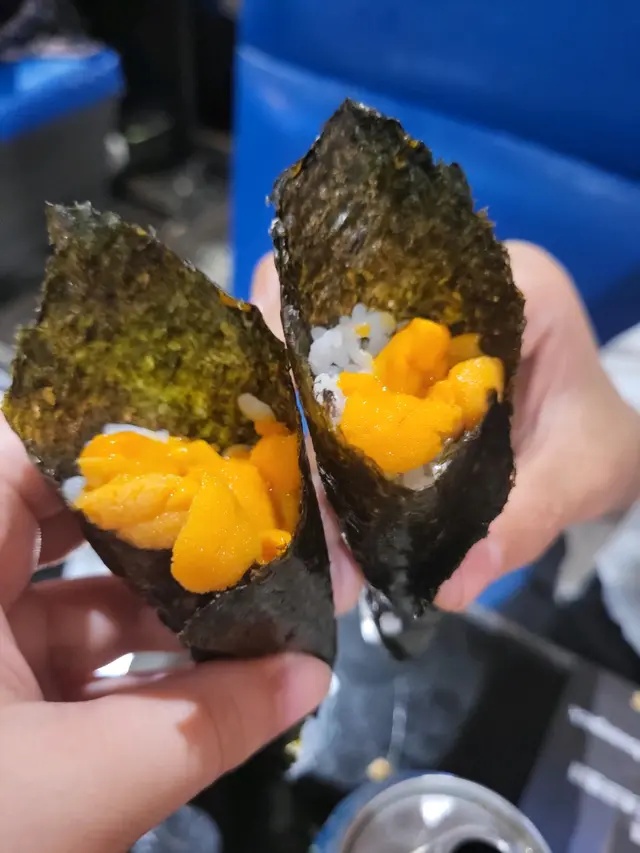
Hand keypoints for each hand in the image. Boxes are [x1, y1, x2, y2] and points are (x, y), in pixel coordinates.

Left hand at [0, 414, 332, 852]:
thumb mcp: (81, 784)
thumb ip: (206, 722)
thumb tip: (313, 672)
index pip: (36, 454)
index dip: (128, 446)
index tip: (220, 458)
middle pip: (76, 525)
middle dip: (176, 533)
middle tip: (266, 527)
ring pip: (86, 602)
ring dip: (175, 613)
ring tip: (270, 607)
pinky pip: (76, 663)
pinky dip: (143, 671)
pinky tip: (224, 678)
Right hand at [251, 245, 639, 612]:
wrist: (607, 447)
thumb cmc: (601, 443)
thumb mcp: (579, 476)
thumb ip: (522, 518)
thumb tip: (445, 583)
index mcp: (504, 283)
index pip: (396, 271)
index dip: (319, 317)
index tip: (283, 387)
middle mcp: (445, 291)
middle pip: (334, 304)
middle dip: (294, 381)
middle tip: (279, 467)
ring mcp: (413, 329)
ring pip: (320, 347)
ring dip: (296, 420)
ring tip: (291, 502)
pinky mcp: (397, 368)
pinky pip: (337, 389)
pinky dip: (315, 439)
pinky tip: (308, 498)